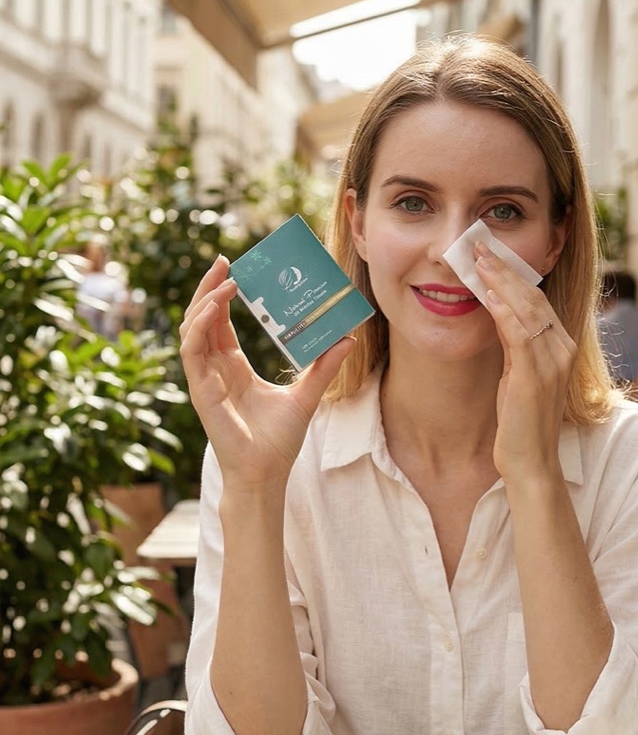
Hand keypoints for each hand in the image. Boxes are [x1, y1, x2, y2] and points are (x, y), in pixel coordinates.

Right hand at [179, 255, 354, 490]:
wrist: (267, 473)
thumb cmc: (279, 441)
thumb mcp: (306, 395)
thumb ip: (323, 366)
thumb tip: (347, 338)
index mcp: (232, 367)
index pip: (220, 321)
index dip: (222, 294)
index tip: (235, 269)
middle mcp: (215, 369)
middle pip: (202, 317)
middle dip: (209, 287)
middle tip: (223, 260)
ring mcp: (205, 379)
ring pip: (192, 328)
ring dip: (204, 301)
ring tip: (224, 280)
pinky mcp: (201, 390)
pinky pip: (192, 351)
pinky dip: (199, 326)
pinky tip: (213, 308)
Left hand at [474, 244, 575, 482]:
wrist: (531, 463)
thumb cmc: (521, 423)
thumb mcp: (519, 375)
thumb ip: (516, 346)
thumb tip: (499, 316)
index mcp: (563, 347)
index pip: (539, 300)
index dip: (514, 274)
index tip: (490, 253)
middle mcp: (563, 350)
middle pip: (534, 297)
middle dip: (505, 269)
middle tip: (479, 244)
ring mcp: (552, 363)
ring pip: (527, 309)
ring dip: (500, 281)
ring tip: (477, 259)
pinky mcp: (534, 376)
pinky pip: (519, 334)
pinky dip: (502, 311)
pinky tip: (485, 295)